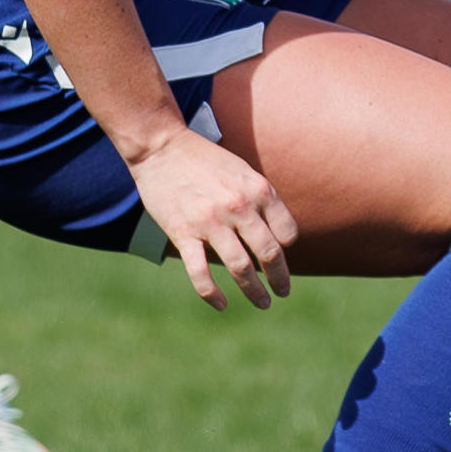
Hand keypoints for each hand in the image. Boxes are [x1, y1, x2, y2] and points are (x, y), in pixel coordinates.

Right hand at [125, 124, 296, 309]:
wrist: (162, 147)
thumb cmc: (206, 161)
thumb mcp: (243, 171)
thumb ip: (261, 199)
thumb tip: (279, 233)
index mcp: (258, 190)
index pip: (287, 232)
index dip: (287, 248)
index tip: (280, 255)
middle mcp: (238, 207)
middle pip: (270, 253)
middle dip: (280, 278)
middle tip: (282, 292)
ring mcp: (210, 222)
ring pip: (240, 267)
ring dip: (254, 291)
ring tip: (262, 302)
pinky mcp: (183, 233)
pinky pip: (201, 272)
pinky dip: (213, 294)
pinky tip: (222, 305)